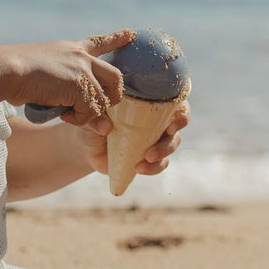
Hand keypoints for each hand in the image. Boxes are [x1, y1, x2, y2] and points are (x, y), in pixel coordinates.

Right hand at [1, 30, 134, 129]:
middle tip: (98, 106)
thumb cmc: (19, 74)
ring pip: (104, 98)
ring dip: (89, 113)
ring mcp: (82, 69)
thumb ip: (70, 93)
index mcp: (73, 49)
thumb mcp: (48, 74)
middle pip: (116, 76)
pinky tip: (63, 114)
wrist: (9, 70)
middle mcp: (82, 57)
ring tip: (69, 113)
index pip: (100, 42)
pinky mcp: (79, 84)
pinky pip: (90, 110)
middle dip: (113, 96)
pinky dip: (78, 119)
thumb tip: (95, 119)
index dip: (116, 39)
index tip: (130, 33)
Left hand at [76, 99, 190, 176]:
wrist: (87, 142)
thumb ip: (96, 116)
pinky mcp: (150, 156)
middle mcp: (157, 117)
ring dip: (162, 154)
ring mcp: (156, 137)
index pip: (176, 102)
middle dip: (169, 141)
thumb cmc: (93, 118)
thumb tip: (105, 127)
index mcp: (149, 100)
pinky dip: (153, 168)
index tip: (172, 125)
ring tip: (145, 160)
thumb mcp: (92, 113)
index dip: (181, 114)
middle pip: (177, 126)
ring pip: (172, 145)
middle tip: (152, 151)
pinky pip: (161, 163)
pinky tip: (139, 168)